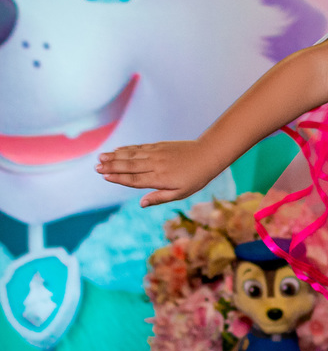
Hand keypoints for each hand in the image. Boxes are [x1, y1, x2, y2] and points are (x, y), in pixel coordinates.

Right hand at [95, 140, 219, 206]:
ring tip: (100, 157)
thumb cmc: (196, 178)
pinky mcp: (159, 146)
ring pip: (132, 155)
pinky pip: (139, 147)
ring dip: (115, 156)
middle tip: (96, 167)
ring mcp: (157, 153)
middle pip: (130, 165)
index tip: (105, 177)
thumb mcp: (181, 193)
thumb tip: (142, 204)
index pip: (135, 179)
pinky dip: (127, 149)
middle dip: (112, 166)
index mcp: (160, 178)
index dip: (119, 178)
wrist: (208, 154)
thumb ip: (160, 197)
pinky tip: (117, 150)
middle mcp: (156, 165)